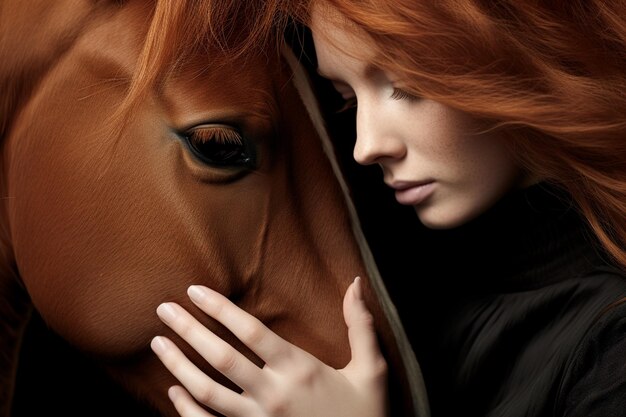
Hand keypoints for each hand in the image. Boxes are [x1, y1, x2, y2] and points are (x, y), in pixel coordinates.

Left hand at [151, 277, 388, 416]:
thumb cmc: (366, 415)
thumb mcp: (371, 371)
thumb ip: (361, 326)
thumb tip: (356, 284)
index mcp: (300, 370)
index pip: (251, 331)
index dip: (220, 308)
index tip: (195, 291)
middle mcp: (274, 395)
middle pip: (221, 358)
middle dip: (188, 331)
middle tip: (163, 309)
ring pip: (207, 392)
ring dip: (178, 365)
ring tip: (158, 343)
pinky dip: (186, 409)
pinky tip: (172, 389)